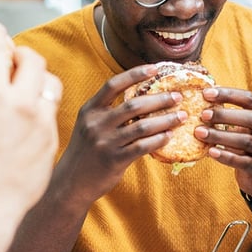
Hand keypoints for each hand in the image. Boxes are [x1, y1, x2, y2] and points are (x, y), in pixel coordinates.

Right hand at [0, 24, 61, 216]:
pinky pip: (52, 112)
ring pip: (51, 83)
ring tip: (28, 85)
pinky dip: (42, 107)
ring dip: (40, 78)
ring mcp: (41, 123)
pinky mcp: (52, 140)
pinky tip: (30, 116)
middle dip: (22, 53)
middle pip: (33, 59)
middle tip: (14, 59)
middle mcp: (21, 105)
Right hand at [57, 64, 185, 199]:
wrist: (71, 183)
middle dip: (159, 99)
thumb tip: (141, 99)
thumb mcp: (89, 126)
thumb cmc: (86, 151)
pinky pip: (142, 147)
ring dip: (165, 120)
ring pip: (142, 126)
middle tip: (177, 97)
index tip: (155, 69)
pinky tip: (170, 136)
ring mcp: (105, 142)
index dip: (135, 74)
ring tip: (181, 116)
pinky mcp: (114, 160)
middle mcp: (96, 123)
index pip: (113, 84)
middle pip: (133, 105)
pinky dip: (158, 140)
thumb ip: (108, 112)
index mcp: (90, 110)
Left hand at [194, 87, 251, 196]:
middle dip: (225, 115)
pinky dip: (225, 156)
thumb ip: (231, 114)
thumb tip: (202, 98)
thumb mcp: (246, 127)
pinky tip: (210, 152)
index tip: (206, 93)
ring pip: (245, 140)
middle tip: (202, 114)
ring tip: (199, 132)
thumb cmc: (248, 145)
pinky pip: (241, 161)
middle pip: (250, 119)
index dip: (228, 94)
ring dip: (220, 135)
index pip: (249, 99)